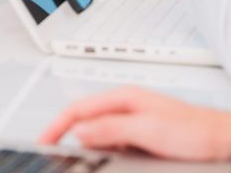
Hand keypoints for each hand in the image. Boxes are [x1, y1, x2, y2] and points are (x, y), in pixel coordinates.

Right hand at [39, 86, 230, 161]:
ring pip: (98, 131)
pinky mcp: (142, 136)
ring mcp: (134, 121)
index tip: (45, 141)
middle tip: (54, 152)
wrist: (222, 141)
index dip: (57, 125)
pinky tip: (103, 159)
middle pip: (85, 119)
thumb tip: (81, 130)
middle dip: (66, 134)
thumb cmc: (195, 131)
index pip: (78, 109)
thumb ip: (111, 128)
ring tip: (75, 157)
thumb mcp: (147, 129)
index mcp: (123, 98)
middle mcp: (126, 106)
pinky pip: (113, 141)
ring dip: (85, 144)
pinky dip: (102, 151)